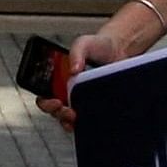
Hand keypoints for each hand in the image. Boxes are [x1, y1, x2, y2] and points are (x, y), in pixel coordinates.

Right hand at [38, 11, 157, 131]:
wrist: (122, 49)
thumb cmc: (99, 45)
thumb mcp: (84, 43)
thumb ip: (76, 53)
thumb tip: (73, 70)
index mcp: (58, 79)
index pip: (44, 96)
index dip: (45, 102)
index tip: (55, 101)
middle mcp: (67, 92)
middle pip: (56, 111)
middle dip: (59, 114)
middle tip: (68, 111)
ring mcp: (82, 100)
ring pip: (70, 119)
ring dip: (70, 121)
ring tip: (77, 117)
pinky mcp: (97, 106)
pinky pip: (88, 119)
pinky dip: (86, 122)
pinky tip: (91, 119)